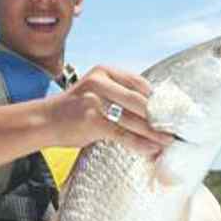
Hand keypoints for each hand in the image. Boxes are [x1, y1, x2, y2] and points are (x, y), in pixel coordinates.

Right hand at [47, 65, 172, 157]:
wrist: (44, 121)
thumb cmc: (73, 110)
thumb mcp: (95, 92)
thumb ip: (119, 96)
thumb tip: (151, 112)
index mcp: (105, 71)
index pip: (140, 84)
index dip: (159, 100)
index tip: (174, 113)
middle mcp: (100, 82)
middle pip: (140, 101)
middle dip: (160, 117)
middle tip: (176, 129)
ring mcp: (95, 101)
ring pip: (134, 119)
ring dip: (154, 133)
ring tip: (167, 142)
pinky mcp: (92, 120)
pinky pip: (122, 134)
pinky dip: (139, 143)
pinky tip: (150, 149)